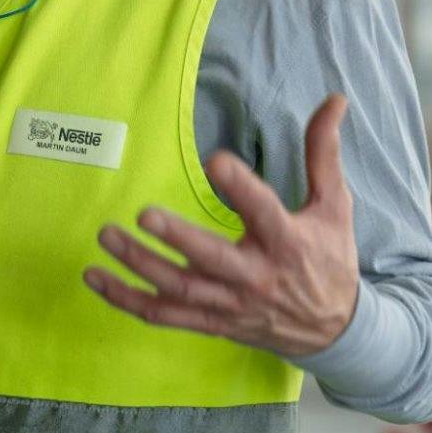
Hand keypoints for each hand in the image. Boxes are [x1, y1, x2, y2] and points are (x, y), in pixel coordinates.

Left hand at [84, 93, 359, 358]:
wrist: (335, 331)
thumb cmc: (330, 259)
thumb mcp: (334, 206)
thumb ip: (323, 153)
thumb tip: (333, 101)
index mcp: (287, 242)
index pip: (263, 212)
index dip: (240, 187)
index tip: (215, 159)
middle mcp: (256, 276)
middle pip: (211, 259)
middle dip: (177, 238)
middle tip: (143, 215)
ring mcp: (230, 303)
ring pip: (179, 289)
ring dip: (139, 265)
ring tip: (106, 236)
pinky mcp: (213, 322)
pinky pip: (164, 314)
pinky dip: (128, 299)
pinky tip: (96, 278)